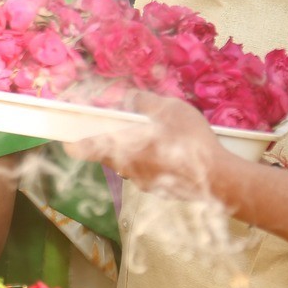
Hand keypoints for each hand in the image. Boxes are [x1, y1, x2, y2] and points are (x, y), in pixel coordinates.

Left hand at [64, 93, 228, 201]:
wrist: (220, 180)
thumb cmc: (190, 141)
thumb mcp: (167, 109)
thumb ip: (144, 101)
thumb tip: (130, 98)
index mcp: (120, 149)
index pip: (83, 148)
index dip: (72, 142)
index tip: (66, 136)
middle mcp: (126, 169)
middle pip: (107, 154)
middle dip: (113, 139)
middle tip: (127, 125)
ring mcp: (143, 183)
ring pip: (129, 163)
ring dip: (135, 150)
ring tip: (157, 136)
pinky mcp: (160, 190)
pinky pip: (148, 172)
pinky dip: (153, 162)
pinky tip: (173, 152)